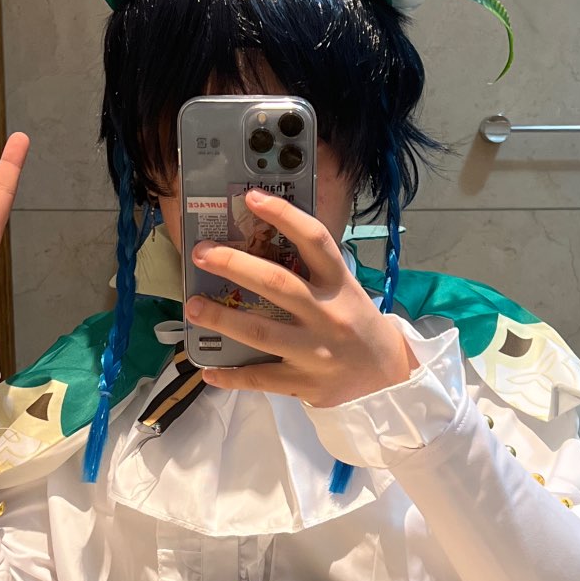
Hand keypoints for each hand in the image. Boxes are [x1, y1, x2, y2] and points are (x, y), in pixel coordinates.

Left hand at [185, 190, 414, 407]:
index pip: (314, 240)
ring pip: (260, 331)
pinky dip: (231, 376)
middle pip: (276, 283)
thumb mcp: (345, 292)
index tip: (252, 198)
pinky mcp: (304, 382)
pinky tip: (208, 369)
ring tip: (192, 307)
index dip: (284, 215)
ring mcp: (315, 350)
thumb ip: (313, 272)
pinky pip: (260, 378)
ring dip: (220, 317)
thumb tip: (260, 244)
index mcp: (339, 284)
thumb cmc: (356, 326)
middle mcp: (327, 314)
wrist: (387, 379)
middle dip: (234, 265)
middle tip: (201, 253)